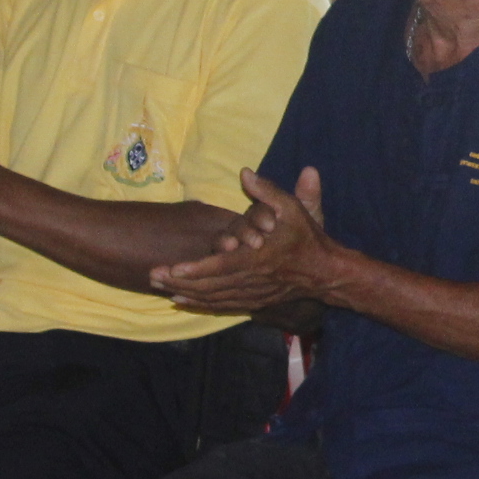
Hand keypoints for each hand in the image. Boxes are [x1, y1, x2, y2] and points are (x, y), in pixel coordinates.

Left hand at [154, 166, 341, 318]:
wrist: (326, 272)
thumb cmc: (308, 237)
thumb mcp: (294, 208)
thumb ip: (268, 191)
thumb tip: (245, 173)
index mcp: (258, 258)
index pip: (220, 265)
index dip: (194, 268)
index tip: (170, 267)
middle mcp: (251, 279)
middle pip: (208, 285)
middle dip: (178, 281)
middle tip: (152, 275)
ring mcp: (251, 293)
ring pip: (212, 297)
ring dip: (184, 292)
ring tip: (158, 285)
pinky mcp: (253, 301)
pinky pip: (221, 305)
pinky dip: (199, 304)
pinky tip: (181, 301)